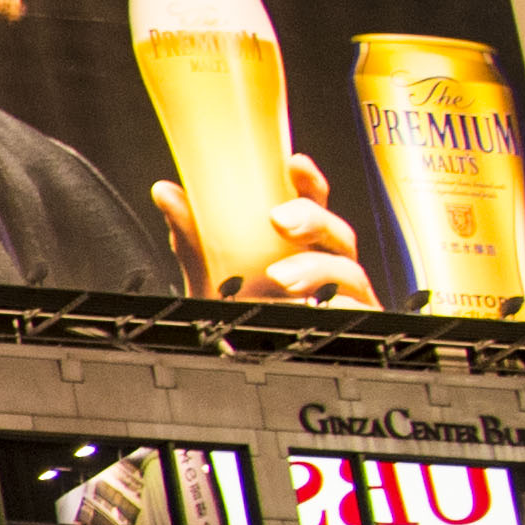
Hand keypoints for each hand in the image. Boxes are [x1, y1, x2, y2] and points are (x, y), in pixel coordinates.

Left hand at [159, 154, 376, 304]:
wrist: (235, 360)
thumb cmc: (237, 311)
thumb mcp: (209, 273)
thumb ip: (191, 235)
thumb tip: (165, 192)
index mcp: (300, 244)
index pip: (314, 204)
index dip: (309, 182)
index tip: (294, 164)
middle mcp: (327, 264)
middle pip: (338, 232)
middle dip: (313, 220)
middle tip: (280, 220)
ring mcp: (344, 296)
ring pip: (349, 272)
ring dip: (317, 269)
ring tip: (280, 276)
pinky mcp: (351, 325)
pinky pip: (358, 313)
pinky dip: (339, 308)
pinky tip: (314, 309)